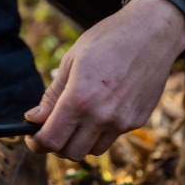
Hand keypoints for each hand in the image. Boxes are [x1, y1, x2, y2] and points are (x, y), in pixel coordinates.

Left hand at [23, 0, 184, 160]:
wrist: (152, 32)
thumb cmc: (108, 39)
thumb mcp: (72, 60)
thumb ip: (53, 94)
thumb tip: (35, 118)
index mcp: (79, 99)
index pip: (51, 140)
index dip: (37, 143)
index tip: (32, 136)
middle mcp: (102, 116)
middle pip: (71, 152)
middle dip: (56, 144)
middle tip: (53, 127)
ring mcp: (122, 121)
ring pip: (92, 150)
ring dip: (79, 141)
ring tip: (77, 120)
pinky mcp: (137, 120)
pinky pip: (112, 137)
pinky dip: (101, 131)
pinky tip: (101, 108)